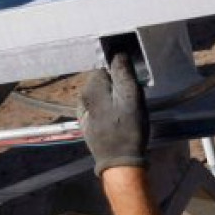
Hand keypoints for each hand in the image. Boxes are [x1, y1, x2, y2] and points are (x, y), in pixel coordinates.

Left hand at [77, 53, 148, 175]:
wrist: (119, 162)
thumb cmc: (129, 128)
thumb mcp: (132, 97)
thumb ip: (123, 73)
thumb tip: (118, 53)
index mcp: (92, 87)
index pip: (105, 68)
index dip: (119, 75)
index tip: (130, 87)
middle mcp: (82, 97)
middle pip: (101, 81)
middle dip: (114, 87)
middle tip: (129, 102)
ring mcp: (82, 112)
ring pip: (99, 95)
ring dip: (110, 99)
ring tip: (123, 113)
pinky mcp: (86, 124)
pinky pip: (96, 109)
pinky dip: (105, 110)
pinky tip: (115, 121)